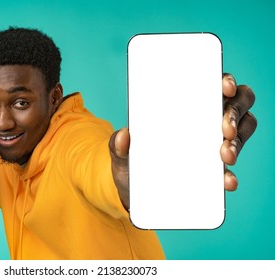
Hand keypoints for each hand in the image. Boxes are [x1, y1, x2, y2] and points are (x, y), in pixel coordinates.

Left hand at [110, 73, 256, 208]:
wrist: (131, 192)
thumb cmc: (131, 162)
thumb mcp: (121, 152)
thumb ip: (118, 144)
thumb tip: (124, 136)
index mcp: (184, 106)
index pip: (212, 85)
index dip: (225, 81)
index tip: (224, 87)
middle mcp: (203, 120)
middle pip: (236, 105)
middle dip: (234, 113)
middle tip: (224, 129)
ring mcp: (211, 145)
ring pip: (241, 132)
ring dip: (238, 141)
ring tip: (225, 155)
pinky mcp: (212, 172)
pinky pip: (229, 169)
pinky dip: (230, 175)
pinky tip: (226, 181)